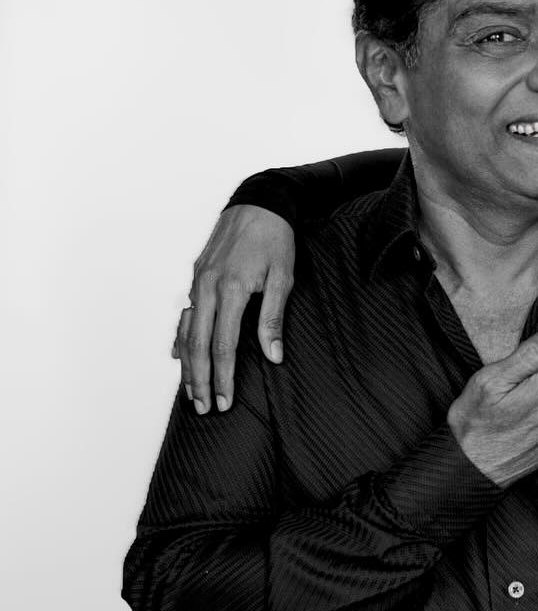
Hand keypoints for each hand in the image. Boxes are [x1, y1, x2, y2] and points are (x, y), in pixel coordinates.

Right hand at [173, 205, 295, 414]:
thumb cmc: (276, 239)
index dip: (223, 376)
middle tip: (204, 408)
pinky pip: (184, 313)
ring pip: (186, 331)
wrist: (259, 202)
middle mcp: (208, 287)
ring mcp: (198, 281)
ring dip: (188, 364)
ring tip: (192, 392)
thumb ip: (274, 317)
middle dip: (200, 380)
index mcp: (231, 289)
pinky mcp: (197, 276)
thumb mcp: (284, 276)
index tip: (225, 400)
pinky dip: (180, 337)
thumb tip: (272, 356)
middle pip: (197, 345)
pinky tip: (180, 355)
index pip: (222, 345)